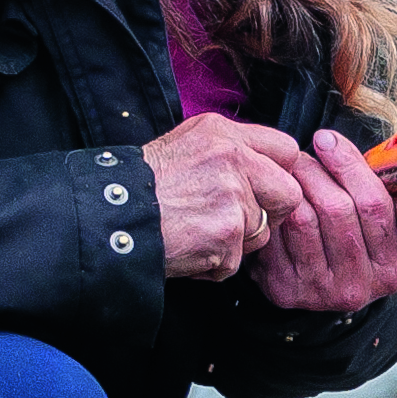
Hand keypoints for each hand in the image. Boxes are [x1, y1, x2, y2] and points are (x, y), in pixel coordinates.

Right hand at [142, 113, 306, 280]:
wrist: (107, 215)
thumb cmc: (141, 186)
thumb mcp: (185, 146)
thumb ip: (228, 152)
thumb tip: (264, 169)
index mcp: (222, 132)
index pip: (286, 150)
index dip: (280, 175)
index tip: (265, 190)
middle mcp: (231, 157)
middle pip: (288, 193)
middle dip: (270, 214)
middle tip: (240, 222)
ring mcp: (231, 195)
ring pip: (262, 232)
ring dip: (236, 244)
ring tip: (198, 233)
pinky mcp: (226, 232)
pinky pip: (236, 261)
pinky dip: (212, 264)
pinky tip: (187, 249)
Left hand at [245, 128, 396, 314]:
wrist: (322, 280)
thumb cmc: (361, 239)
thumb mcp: (395, 228)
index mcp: (392, 267)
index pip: (374, 205)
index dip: (348, 165)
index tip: (326, 138)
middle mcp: (359, 287)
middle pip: (336, 209)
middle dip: (316, 171)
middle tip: (302, 154)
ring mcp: (320, 292)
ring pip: (304, 219)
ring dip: (293, 185)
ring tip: (290, 172)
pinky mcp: (285, 290)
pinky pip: (276, 235)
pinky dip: (275, 209)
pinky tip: (276, 198)